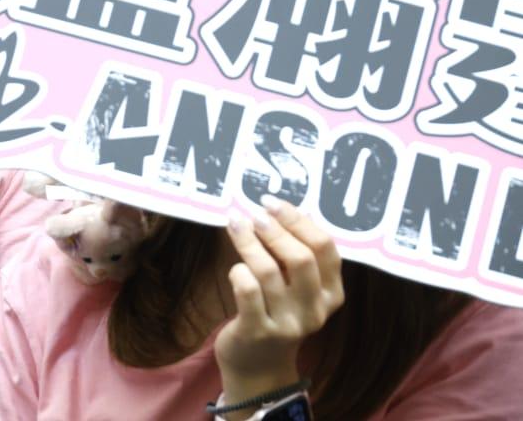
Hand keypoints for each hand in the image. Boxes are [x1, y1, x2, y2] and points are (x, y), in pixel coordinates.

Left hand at [215, 198, 342, 414]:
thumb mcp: (296, 287)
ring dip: (249, 242)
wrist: (257, 363)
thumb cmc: (275, 311)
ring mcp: (287, 323)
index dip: (299, 221)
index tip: (273, 203)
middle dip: (275, 230)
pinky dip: (238, 271)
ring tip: (236, 224)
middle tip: (254, 213)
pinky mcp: (258, 330)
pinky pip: (247, 290)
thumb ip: (297, 254)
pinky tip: (234, 268)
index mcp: (331, 294)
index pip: (326, 249)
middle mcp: (314, 310)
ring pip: (268, 271)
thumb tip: (288, 208)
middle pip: (301, 259)